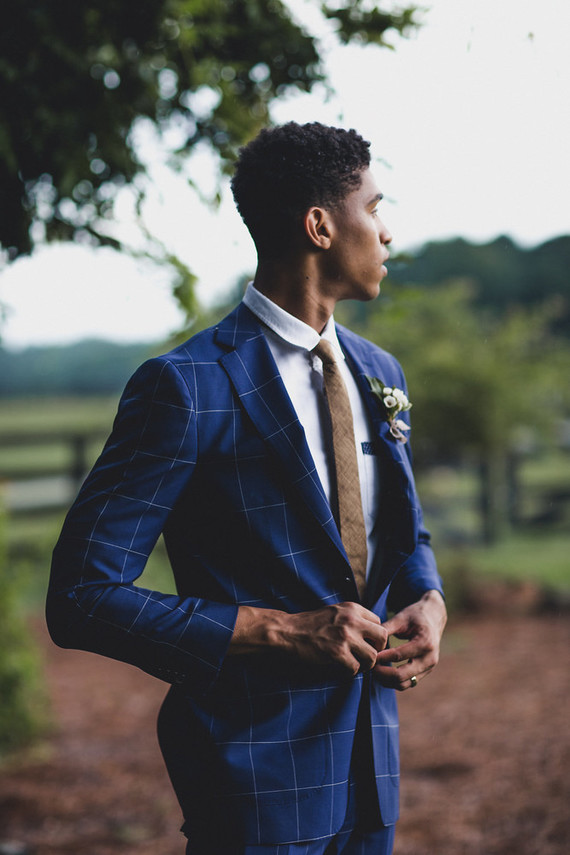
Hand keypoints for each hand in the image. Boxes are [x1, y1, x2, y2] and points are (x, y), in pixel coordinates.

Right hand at [231, 602, 387, 674]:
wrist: (286, 632)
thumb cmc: (308, 624)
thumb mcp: (334, 612)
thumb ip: (352, 618)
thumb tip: (371, 633)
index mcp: (352, 608)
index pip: (379, 622)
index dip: (375, 636)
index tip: (366, 644)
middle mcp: (351, 620)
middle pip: (382, 637)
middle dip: (376, 650)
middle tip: (365, 656)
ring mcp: (345, 636)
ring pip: (372, 656)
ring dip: (364, 664)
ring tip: (352, 664)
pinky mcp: (337, 653)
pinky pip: (355, 669)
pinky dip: (349, 672)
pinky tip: (340, 668)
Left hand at [373, 590, 446, 690]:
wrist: (434, 617)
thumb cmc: (416, 615)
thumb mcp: (401, 618)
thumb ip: (386, 629)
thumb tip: (368, 641)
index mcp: (425, 643)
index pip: (399, 656)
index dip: (381, 658)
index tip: (368, 655)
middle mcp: (429, 658)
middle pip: (401, 675)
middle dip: (382, 673)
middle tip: (369, 666)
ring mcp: (429, 668)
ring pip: (404, 683)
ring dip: (386, 680)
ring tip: (373, 670)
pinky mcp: (425, 672)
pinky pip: (407, 683)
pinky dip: (393, 682)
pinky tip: (382, 673)